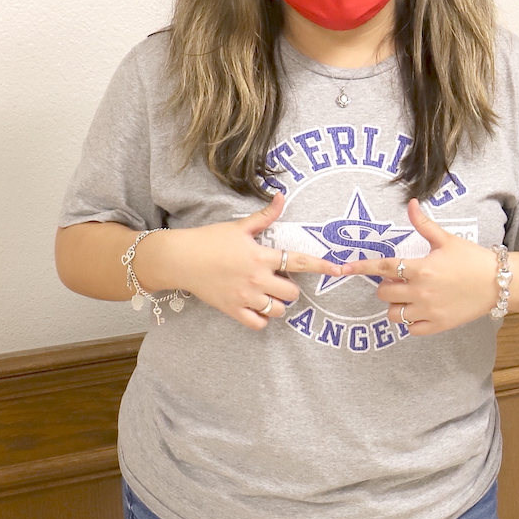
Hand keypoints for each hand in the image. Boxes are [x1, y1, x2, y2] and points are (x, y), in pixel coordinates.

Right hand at [137, 193, 346, 331]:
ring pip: (279, 310)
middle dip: (291, 289)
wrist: (181, 258)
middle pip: (292, 293)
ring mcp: (245, 297)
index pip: (298, 262)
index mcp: (261, 256)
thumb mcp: (239, 226)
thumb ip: (265, 215)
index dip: (321, 266)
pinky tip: (258, 309)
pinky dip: (262, 319)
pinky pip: (258, 324)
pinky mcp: (233, 310)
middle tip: (278, 282)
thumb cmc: (210, 240)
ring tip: (268, 296)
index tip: (338, 269)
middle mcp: (257, 278)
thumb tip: (282, 195)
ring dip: (278, 305)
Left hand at [338, 199, 501, 335]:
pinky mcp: (439, 325)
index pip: (383, 267)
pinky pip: (412, 329)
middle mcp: (422, 291)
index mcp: (421, 268)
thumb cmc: (472, 259)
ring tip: (410, 297)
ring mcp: (429, 310)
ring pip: (394, 314)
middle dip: (388, 286)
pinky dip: (411, 322)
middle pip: (384, 293)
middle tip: (402, 280)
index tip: (343, 268)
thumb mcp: (447, 240)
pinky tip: (420, 311)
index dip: (361, 267)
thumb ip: (424, 225)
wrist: (499, 282)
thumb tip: (411, 203)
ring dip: (397, 306)